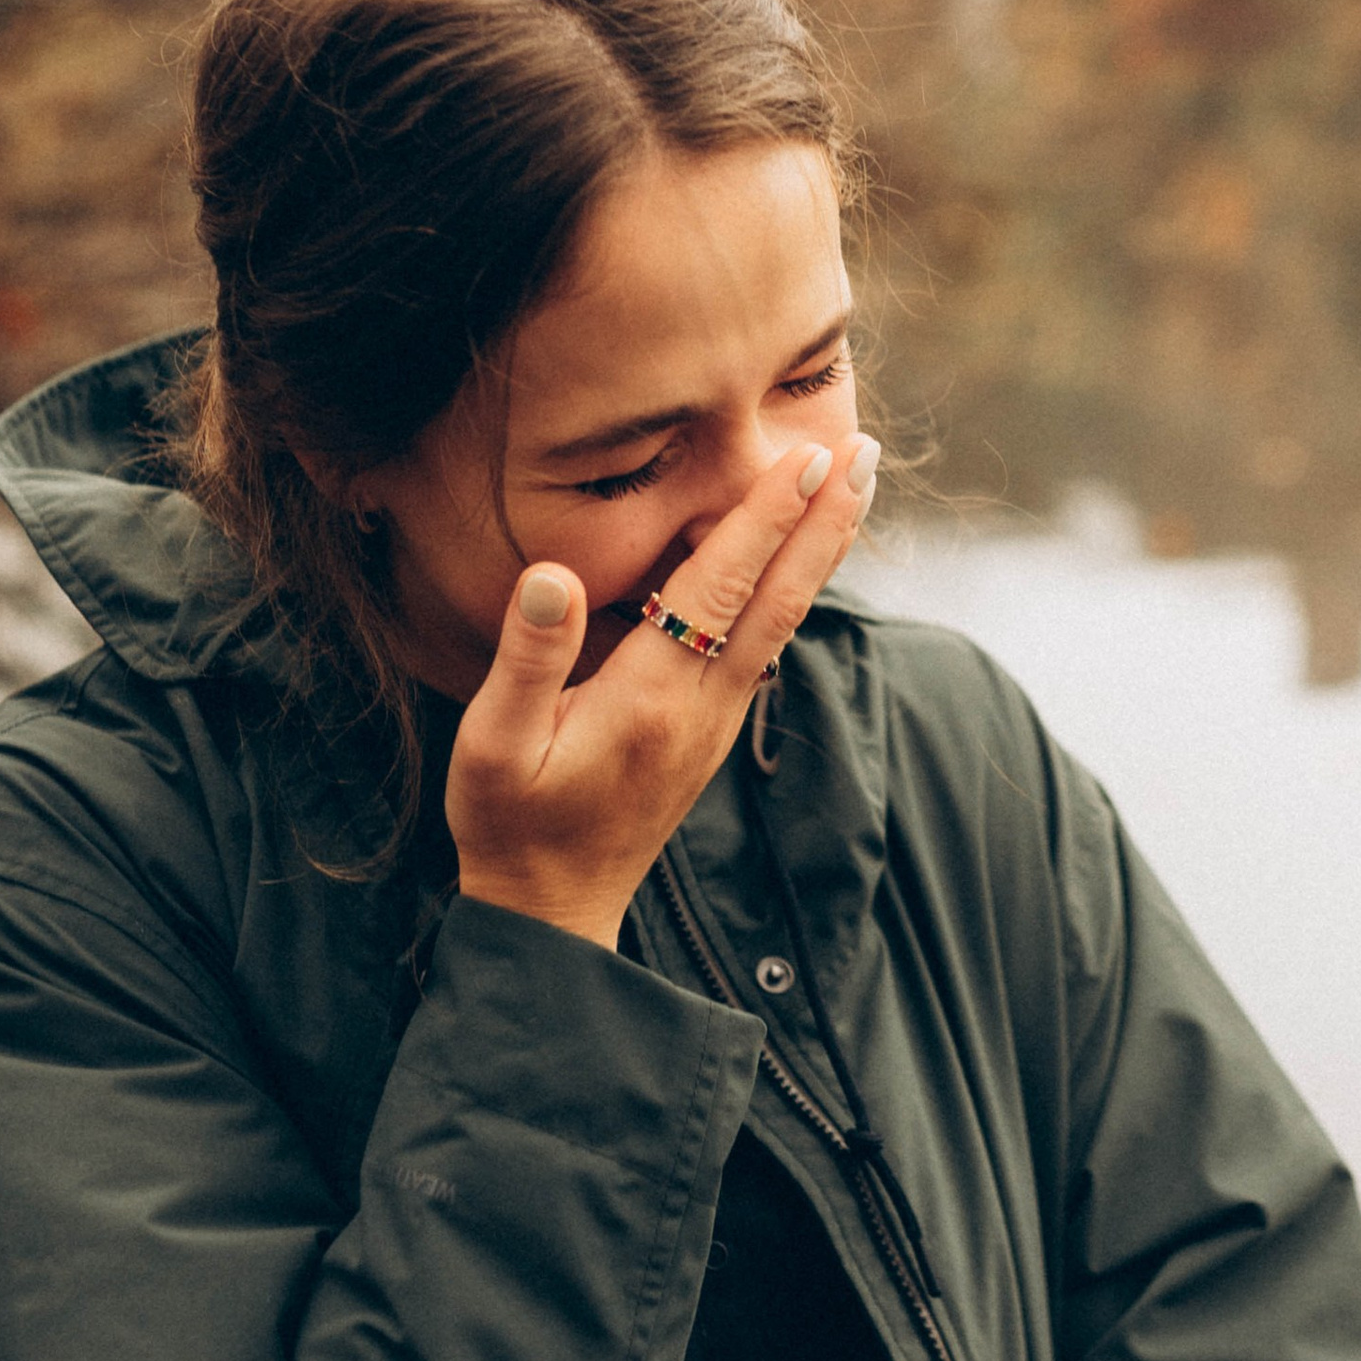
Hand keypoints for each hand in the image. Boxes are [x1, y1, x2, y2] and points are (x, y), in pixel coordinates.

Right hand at [445, 432, 876, 945]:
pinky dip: (791, 588)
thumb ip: (529, 658)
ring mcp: (714, 720)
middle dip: (826, 521)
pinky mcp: (711, 731)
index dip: (763, 519)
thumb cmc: (510, 825)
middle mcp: (700, 704)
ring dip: (821, 550)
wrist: (553, 910)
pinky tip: (801, 560)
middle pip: (781, 597)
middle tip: (867, 450)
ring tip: (852, 486)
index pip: (719, 588)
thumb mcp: (492, 744)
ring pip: (783, 619)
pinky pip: (764, 642)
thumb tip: (555, 574)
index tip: (804, 456)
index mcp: (650, 696)